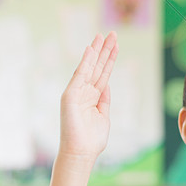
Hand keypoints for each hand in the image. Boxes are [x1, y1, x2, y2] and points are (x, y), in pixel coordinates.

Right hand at [58, 32, 117, 163]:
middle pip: (97, 66)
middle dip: (105, 50)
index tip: (115, 45)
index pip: (103, 73)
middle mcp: (84, 91)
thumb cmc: (92, 139)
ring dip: (97, 51)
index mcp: (93, 96)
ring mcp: (76, 92)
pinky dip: (85, 62)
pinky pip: (79, 75)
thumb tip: (106, 84)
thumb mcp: (104, 115)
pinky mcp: (70, 95)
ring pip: (90, 67)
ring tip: (103, 35)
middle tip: (112, 33)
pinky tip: (91, 49)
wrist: (81, 152)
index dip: (109, 59)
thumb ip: (105, 99)